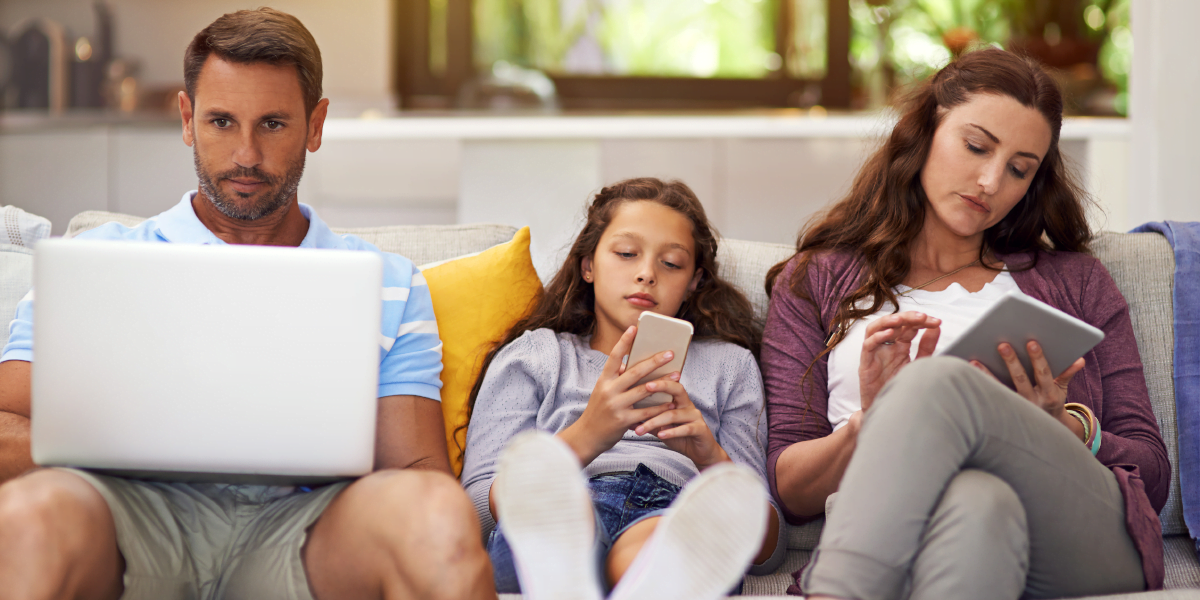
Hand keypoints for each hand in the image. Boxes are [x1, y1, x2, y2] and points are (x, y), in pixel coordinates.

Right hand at [559, 325, 675, 465]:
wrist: (587, 436)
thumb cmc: (599, 411)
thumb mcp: (603, 391)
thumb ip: (616, 378)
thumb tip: (631, 363)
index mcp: (604, 380)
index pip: (614, 357)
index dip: (624, 341)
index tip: (634, 327)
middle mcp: (609, 390)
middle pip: (635, 372)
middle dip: (654, 361)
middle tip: (670, 353)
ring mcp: (616, 405)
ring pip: (644, 391)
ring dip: (663, 382)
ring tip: (677, 375)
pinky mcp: (623, 421)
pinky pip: (646, 412)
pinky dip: (660, 407)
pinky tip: (671, 402)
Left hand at [633, 378, 729, 468]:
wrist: (699, 452)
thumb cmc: (679, 436)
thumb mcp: (661, 427)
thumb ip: (649, 420)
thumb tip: (628, 418)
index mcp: (678, 400)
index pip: (668, 383)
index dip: (656, 379)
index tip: (639, 377)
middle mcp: (688, 404)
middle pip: (677, 389)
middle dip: (662, 386)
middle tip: (646, 386)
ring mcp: (695, 416)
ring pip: (674, 414)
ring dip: (655, 421)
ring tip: (640, 429)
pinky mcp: (701, 429)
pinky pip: (685, 428)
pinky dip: (672, 432)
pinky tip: (660, 435)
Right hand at [859, 312, 940, 409]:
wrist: (888, 412)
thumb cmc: (901, 389)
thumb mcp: (919, 364)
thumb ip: (927, 346)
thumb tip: (936, 327)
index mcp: (900, 346)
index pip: (909, 326)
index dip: (922, 321)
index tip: (936, 322)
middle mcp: (886, 346)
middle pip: (893, 324)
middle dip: (908, 317)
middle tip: (923, 317)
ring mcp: (875, 353)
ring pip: (875, 329)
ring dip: (888, 321)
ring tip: (901, 319)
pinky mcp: (866, 364)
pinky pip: (867, 346)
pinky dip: (876, 337)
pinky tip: (889, 334)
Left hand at [969, 341, 1084, 419]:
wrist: (1044, 433)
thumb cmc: (1051, 402)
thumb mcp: (1062, 390)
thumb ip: (1068, 374)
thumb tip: (1080, 359)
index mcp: (1049, 394)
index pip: (1044, 373)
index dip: (1038, 358)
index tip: (1031, 342)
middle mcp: (1032, 401)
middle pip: (1020, 379)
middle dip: (1012, 361)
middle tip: (1002, 344)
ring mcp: (1016, 407)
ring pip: (1000, 389)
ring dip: (987, 374)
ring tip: (975, 360)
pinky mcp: (1002, 410)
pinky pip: (989, 396)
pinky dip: (979, 385)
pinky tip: (969, 372)